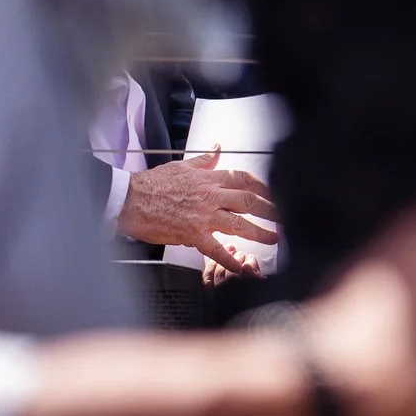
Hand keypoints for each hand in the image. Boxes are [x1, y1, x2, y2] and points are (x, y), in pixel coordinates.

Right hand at [118, 150, 277, 273]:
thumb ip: (203, 160)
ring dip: (260, 232)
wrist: (129, 200)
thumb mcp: (181, 166)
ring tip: (275, 238)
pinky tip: (241, 267)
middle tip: (286, 216)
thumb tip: (216, 149)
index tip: (275, 193)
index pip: (244, 180)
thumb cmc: (152, 184)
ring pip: (240, 223)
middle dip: (271, 209)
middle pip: (249, 201)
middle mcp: (211, 196)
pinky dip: (229, 259)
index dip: (263, 187)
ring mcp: (203, 216)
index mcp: (209, 179)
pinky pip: (215, 249)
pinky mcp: (192, 234)